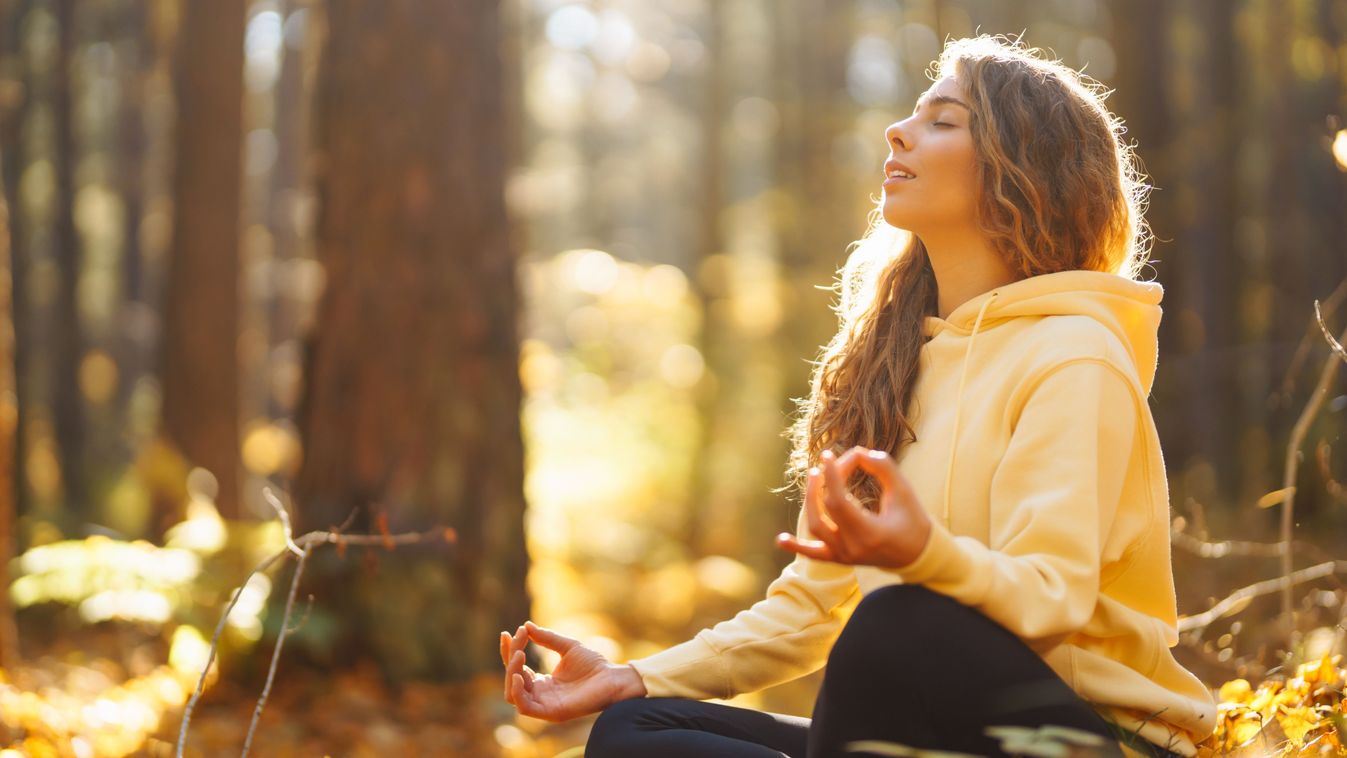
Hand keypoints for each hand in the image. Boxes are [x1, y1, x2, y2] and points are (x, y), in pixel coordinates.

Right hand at [499, 620, 646, 721]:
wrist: (612, 678)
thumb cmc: (594, 665)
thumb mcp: (567, 646)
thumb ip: (547, 638)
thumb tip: (527, 625)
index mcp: (542, 682)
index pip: (516, 668)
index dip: (509, 651)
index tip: (507, 633)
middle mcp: (540, 694)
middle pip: (511, 679)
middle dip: (511, 657)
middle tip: (519, 638)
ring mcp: (544, 705)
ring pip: (512, 694)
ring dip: (511, 672)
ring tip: (519, 654)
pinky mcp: (551, 712)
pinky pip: (525, 707)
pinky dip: (517, 691)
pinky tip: (518, 674)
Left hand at [775, 446, 931, 568]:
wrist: (918, 555)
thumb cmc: (914, 521)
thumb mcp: (905, 492)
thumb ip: (884, 469)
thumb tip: (860, 453)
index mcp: (870, 533)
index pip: (839, 501)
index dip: (831, 475)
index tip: (827, 454)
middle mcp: (853, 548)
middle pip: (825, 511)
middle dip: (823, 482)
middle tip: (825, 463)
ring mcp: (844, 556)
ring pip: (816, 529)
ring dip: (810, 502)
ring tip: (813, 477)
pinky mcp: (840, 559)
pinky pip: (814, 554)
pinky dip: (797, 546)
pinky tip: (780, 540)